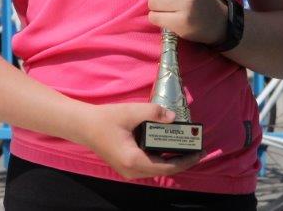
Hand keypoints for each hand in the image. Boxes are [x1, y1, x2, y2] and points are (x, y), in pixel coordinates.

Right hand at [80, 103, 201, 179]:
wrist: (84, 126)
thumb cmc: (105, 120)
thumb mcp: (131, 112)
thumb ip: (153, 113)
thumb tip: (173, 117)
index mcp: (133, 160)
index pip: (166, 167)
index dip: (185, 161)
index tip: (198, 152)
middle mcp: (132, 171)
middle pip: (163, 170)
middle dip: (181, 160)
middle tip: (195, 147)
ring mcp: (128, 170)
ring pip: (156, 168)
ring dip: (172, 159)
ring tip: (186, 146)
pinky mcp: (127, 166)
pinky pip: (149, 165)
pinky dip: (161, 157)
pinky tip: (168, 145)